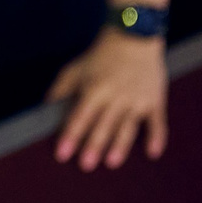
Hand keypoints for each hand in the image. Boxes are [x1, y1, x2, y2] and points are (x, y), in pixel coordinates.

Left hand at [49, 28, 167, 170]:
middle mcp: (116, 95)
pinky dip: (156, 137)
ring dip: (120, 146)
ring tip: (111, 163)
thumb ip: (60, 91)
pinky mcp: (155, 100)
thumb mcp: (75, 69)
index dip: (70, 136)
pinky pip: (157, 121)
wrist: (134, 37)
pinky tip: (152, 153)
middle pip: (103, 125)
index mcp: (94, 89)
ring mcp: (137, 98)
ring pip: (127, 126)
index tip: (61, 154)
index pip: (80, 116)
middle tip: (85, 165)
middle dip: (93, 145)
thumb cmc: (100, 57)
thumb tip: (44, 112)